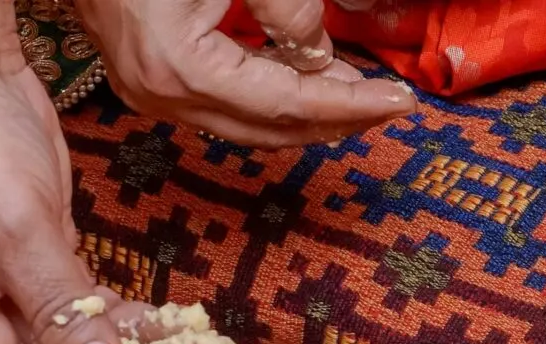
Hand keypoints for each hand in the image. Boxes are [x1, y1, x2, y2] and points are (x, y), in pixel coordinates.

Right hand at [76, 0, 415, 145]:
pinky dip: (271, 99)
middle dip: (336, 120)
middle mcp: (159, 93)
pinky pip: (225, 105)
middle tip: (389, 106)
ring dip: (307, 113)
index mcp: (178, 66)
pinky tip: (304, 78)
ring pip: (248, 124)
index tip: (399, 100)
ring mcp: (148, 92)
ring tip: (358, 94)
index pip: (287, 102)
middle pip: (270, 129)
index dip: (350, 103)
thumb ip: (281, 4)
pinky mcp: (146, 79)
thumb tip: (319, 50)